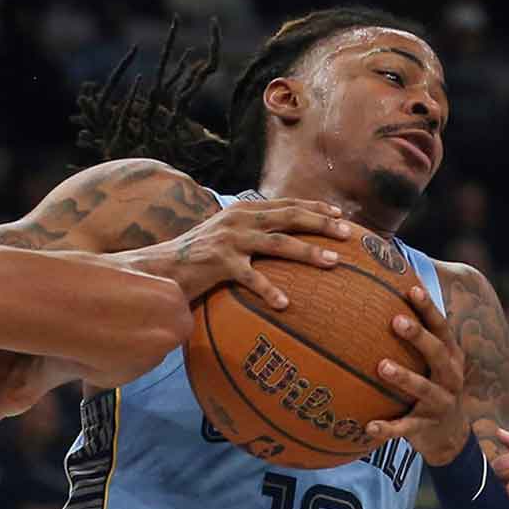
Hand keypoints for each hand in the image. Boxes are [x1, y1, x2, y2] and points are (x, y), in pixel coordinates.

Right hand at [123, 198, 349, 307]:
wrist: (160, 268)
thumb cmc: (196, 259)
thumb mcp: (225, 238)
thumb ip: (250, 235)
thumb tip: (281, 241)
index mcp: (243, 210)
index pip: (286, 204)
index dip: (314, 208)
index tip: (340, 215)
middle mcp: (239, 220)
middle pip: (289, 217)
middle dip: (321, 224)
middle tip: (348, 233)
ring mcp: (229, 240)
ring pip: (278, 243)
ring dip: (308, 251)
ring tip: (333, 262)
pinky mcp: (218, 263)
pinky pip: (251, 277)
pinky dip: (269, 290)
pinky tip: (285, 305)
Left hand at [364, 284, 467, 463]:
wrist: (451, 436)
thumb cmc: (432, 385)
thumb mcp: (432, 362)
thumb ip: (418, 335)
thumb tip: (388, 290)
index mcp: (451, 356)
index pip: (441, 327)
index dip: (429, 308)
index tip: (412, 289)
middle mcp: (451, 377)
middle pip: (438, 353)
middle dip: (419, 336)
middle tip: (395, 321)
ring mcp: (440, 403)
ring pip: (424, 389)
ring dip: (405, 377)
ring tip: (382, 366)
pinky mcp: (426, 428)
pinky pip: (406, 428)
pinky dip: (389, 428)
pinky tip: (369, 427)